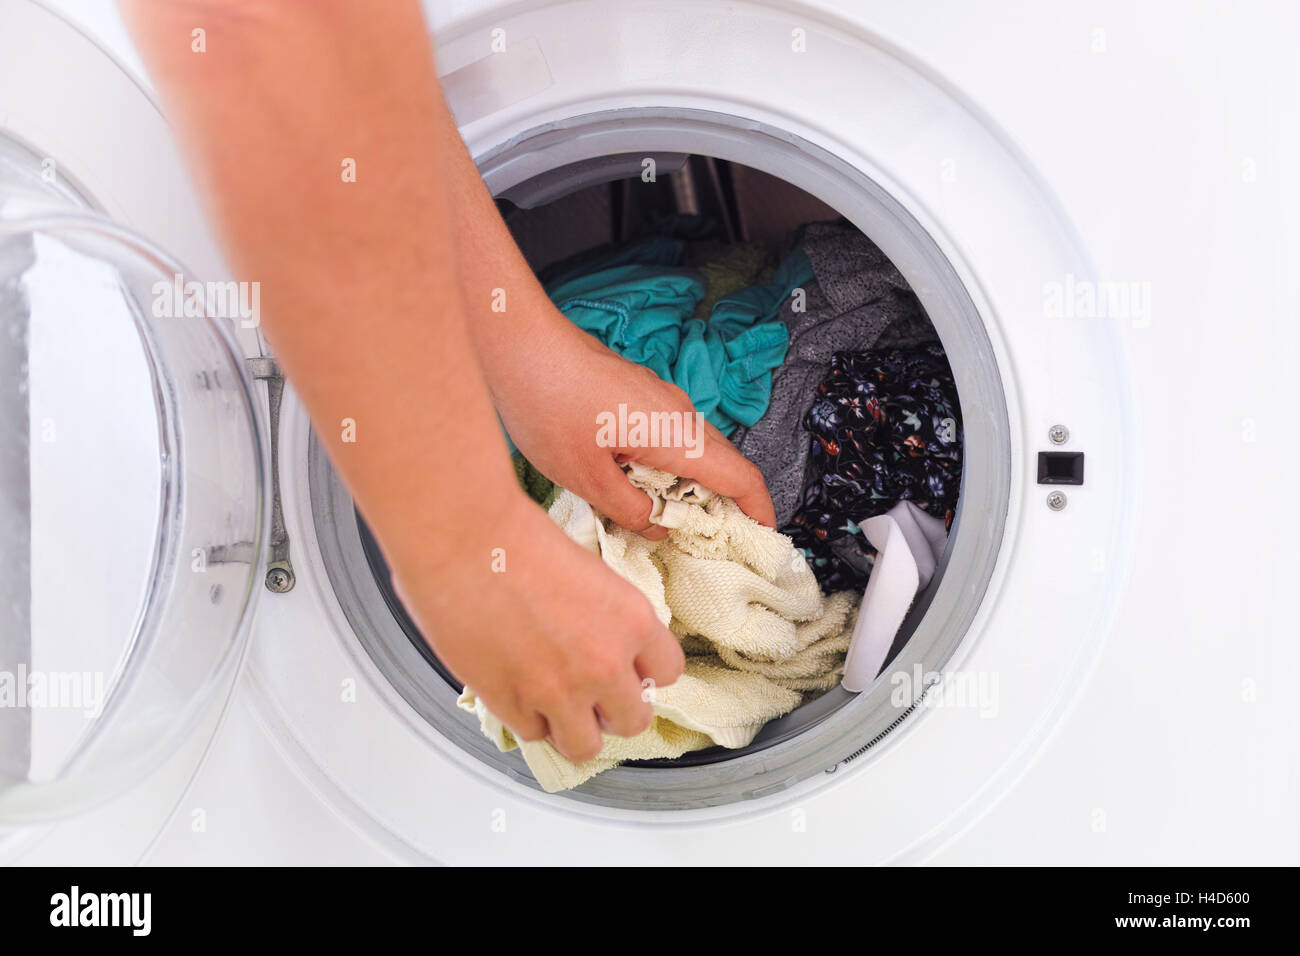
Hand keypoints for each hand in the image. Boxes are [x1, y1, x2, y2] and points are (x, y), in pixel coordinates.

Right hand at [389, 492, 684, 761]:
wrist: (463, 539)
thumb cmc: (517, 538)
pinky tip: (517, 690)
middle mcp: (603, 663)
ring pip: (585, 745)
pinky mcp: (512, 704)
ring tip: (558, 706)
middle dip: (613, 709)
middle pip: (633, 719)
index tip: (629, 669)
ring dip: (574, 728)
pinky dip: (526, 718)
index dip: (644, 672)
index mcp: (632, 621)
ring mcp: (558, 691)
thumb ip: (608, 618)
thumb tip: (607, 646)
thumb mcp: (590, 572)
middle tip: (593, 694)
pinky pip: (533, 734)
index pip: (668, 672)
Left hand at [489, 316, 777, 537]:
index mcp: (676, 435)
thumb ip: (628, 509)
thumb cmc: (547, 403)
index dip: (760, 512)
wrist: (518, 342)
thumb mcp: (584, 477)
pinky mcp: (637, 393)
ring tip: (675, 524)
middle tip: (717, 547)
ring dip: (694, 486)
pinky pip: (670, 436)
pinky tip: (641, 487)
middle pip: (724, 463)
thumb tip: (657, 526)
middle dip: (729, 506)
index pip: (740, 477)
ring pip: (695, 449)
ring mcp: (659, 398)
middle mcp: (678, 413)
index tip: (766, 541)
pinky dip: (671, 467)